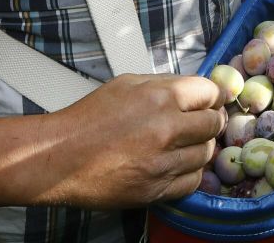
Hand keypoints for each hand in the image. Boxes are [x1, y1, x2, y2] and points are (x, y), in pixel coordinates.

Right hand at [28, 73, 225, 208]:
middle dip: (210, 121)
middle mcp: (166, 129)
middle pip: (213, 124)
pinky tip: (178, 164)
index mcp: (161, 97)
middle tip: (202, 122)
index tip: (212, 100)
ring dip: (200, 147)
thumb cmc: (89, 118)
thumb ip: (164, 83)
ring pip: (205, 154)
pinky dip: (190, 172)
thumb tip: (194, 88)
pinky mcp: (155, 190)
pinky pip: (192, 182)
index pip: (210, 93)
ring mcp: (162, 163)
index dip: (212, 96)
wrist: (60, 157)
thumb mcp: (127, 84)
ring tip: (186, 143)